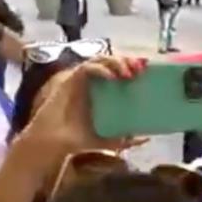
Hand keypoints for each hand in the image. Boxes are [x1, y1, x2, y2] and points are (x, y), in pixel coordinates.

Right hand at [14, 55, 147, 169]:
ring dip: (116, 61)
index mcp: (102, 91)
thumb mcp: (108, 140)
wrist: (54, 143)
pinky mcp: (71, 79)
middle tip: (141, 68)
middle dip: (127, 60)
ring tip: (128, 72)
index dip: (132, 66)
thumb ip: (126, 139)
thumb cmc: (77, 140)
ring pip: (100, 58)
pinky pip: (87, 67)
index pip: (119, 70)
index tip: (147, 70)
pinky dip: (100, 68)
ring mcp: (82, 79)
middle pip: (112, 61)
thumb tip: (146, 138)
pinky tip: (111, 76)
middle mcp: (93, 82)